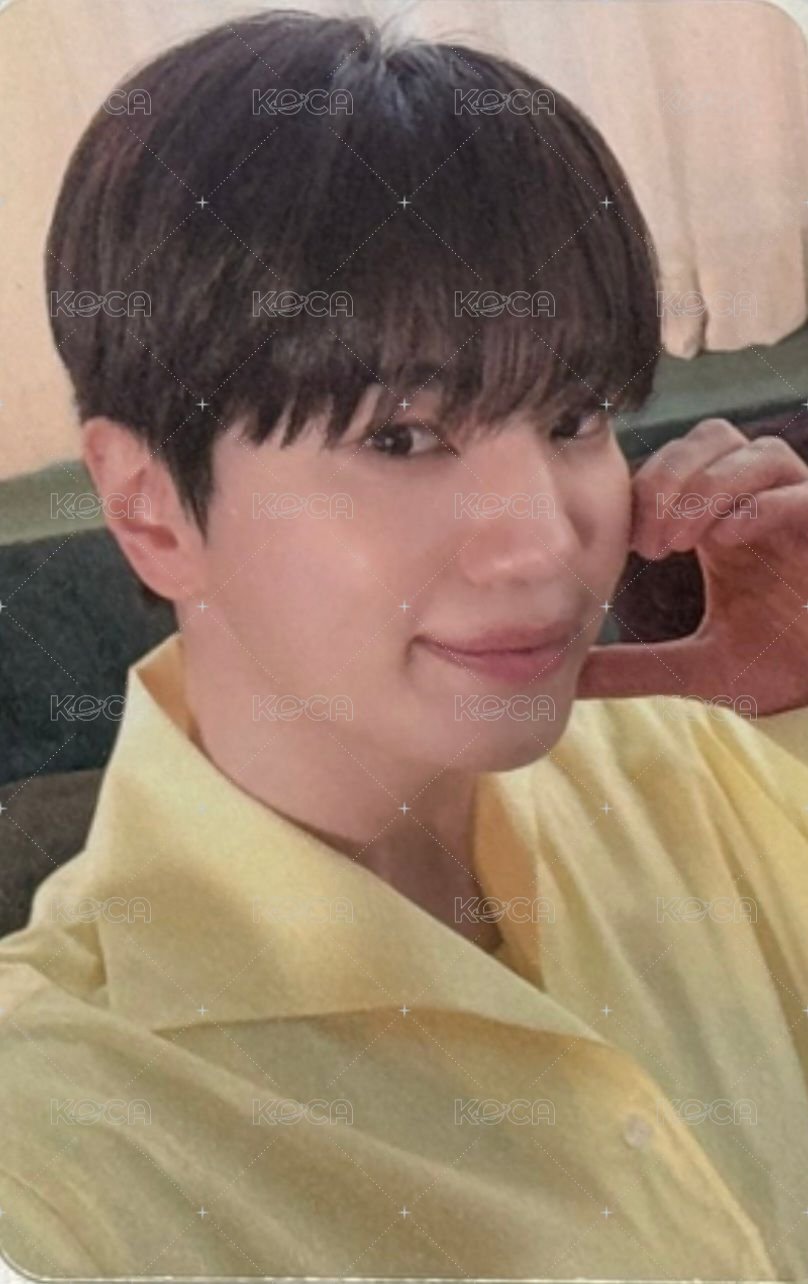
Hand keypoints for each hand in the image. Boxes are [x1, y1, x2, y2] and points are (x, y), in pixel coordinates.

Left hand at [576, 418, 807, 714]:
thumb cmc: (775, 672)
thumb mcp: (691, 668)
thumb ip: (630, 667)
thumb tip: (572, 677)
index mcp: (725, 520)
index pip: (678, 462)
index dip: (647, 487)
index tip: (628, 543)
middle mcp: (764, 503)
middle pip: (713, 437)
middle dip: (670, 477)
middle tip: (648, 541)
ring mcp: (802, 512)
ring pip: (759, 453)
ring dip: (709, 487)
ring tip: (679, 542)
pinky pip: (801, 494)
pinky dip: (760, 506)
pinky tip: (724, 540)